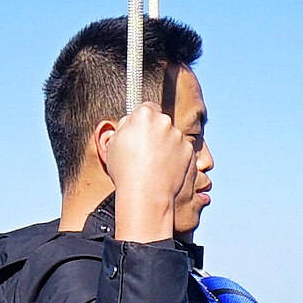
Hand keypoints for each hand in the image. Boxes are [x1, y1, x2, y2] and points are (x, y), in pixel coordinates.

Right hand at [99, 99, 196, 242]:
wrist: (146, 194)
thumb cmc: (125, 171)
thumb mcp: (113, 144)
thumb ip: (125, 127)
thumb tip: (131, 122)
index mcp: (144, 114)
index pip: (147, 108)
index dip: (143, 122)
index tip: (141, 132)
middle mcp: (164, 121)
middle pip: (161, 122)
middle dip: (155, 133)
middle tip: (145, 151)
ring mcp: (178, 136)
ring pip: (172, 137)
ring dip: (166, 146)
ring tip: (153, 165)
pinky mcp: (189, 150)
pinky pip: (181, 150)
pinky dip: (175, 158)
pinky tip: (164, 170)